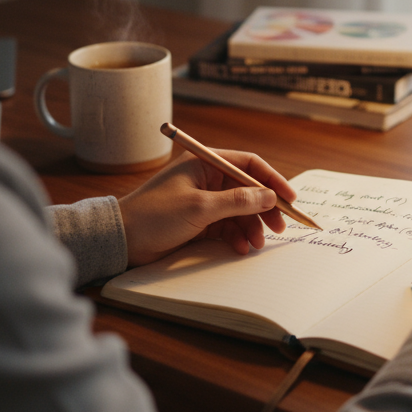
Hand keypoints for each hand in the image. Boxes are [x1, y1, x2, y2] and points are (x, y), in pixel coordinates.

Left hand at [118, 150, 293, 266]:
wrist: (123, 239)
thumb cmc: (154, 215)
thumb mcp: (200, 207)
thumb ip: (237, 201)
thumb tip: (269, 196)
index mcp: (204, 163)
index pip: (248, 164)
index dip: (272, 180)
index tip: (289, 199)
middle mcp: (206, 179)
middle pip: (247, 189)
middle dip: (264, 209)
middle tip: (279, 227)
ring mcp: (203, 200)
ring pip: (239, 210)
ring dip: (250, 226)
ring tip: (255, 244)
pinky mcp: (199, 221)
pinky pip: (227, 226)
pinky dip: (236, 236)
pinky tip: (240, 247)